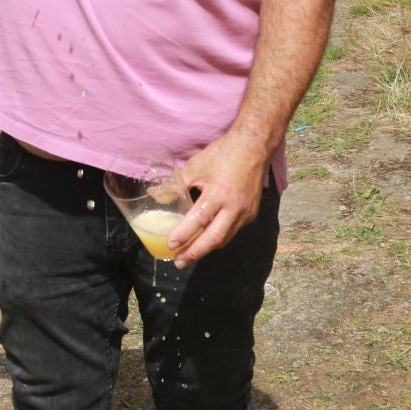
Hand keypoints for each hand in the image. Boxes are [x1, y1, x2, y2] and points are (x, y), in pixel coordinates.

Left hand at [167, 128, 274, 266]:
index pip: (199, 220)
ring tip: (189, 255)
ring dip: (206, 248)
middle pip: (213, 239)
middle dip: (195, 253)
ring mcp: (245, 212)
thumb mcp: (196, 166)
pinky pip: (233, 231)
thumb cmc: (223, 154)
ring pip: (224, 238)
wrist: (255, 147)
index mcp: (219, 193)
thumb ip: (176, 184)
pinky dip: (218, 238)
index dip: (184, 234)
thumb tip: (155, 195)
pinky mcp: (251, 214)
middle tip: (179, 262)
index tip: (171, 245)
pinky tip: (206, 239)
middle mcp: (234, 207)